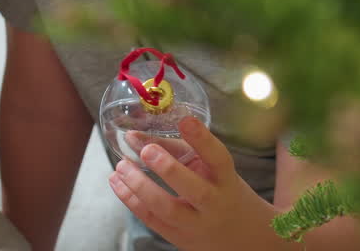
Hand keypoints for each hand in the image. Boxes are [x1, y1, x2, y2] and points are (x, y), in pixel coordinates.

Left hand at [108, 116, 287, 250]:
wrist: (243, 238)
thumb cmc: (221, 191)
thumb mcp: (210, 169)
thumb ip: (176, 149)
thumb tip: (134, 135)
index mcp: (227, 181)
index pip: (219, 159)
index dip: (203, 140)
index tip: (185, 120)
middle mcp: (215, 204)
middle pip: (196, 191)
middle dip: (169, 169)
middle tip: (146, 151)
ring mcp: (197, 225)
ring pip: (168, 210)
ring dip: (140, 187)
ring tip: (121, 165)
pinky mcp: (179, 238)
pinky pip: (151, 220)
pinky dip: (130, 200)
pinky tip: (116, 181)